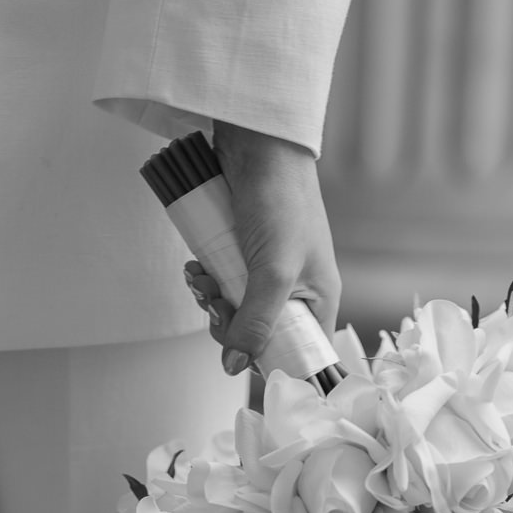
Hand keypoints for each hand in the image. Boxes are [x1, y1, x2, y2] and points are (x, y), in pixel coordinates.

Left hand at [208, 120, 342, 377]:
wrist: (259, 144)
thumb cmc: (281, 202)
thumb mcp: (273, 271)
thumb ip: (256, 323)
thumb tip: (235, 368)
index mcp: (318, 300)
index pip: (301, 355)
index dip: (271, 362)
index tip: (242, 354)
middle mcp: (295, 291)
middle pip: (258, 336)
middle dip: (228, 323)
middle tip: (214, 302)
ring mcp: (266, 274)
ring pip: (233, 311)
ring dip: (210, 300)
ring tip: (200, 276)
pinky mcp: (241, 256)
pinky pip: (221, 285)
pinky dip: (204, 281)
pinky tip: (194, 267)